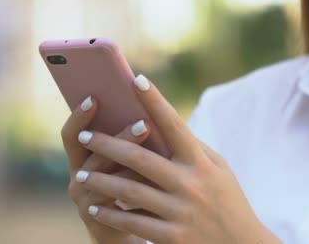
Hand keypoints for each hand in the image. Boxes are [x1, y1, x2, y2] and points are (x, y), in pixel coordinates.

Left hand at [73, 74, 281, 243]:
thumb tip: (162, 124)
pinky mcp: (172, 236)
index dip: (155, 101)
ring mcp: (181, 211)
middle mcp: (191, 183)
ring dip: (101, 182)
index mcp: (201, 162)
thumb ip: (193, 148)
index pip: (175, 125)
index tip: (136, 80)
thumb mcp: (219, 169)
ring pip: (129, 192)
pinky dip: (111, 214)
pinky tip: (95, 207)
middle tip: (85, 135)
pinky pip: (133, 223)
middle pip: (140, 158)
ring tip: (81, 174)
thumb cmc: (228, 200)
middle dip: (107, 144)